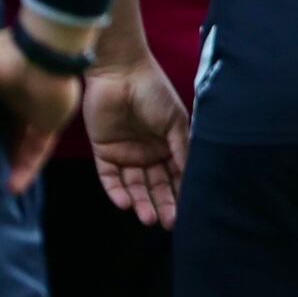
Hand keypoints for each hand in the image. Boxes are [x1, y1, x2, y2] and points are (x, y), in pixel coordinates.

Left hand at [84, 57, 190, 226]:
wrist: (120, 73)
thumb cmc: (154, 92)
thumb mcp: (175, 120)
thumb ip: (182, 148)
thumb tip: (193, 176)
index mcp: (169, 144)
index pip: (176, 174)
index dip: (182, 192)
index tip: (189, 211)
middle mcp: (148, 152)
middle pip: (156, 185)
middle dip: (163, 203)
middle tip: (169, 223)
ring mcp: (126, 153)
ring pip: (134, 186)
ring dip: (141, 202)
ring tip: (148, 218)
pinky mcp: (104, 153)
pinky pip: (110, 178)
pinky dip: (116, 192)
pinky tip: (125, 204)